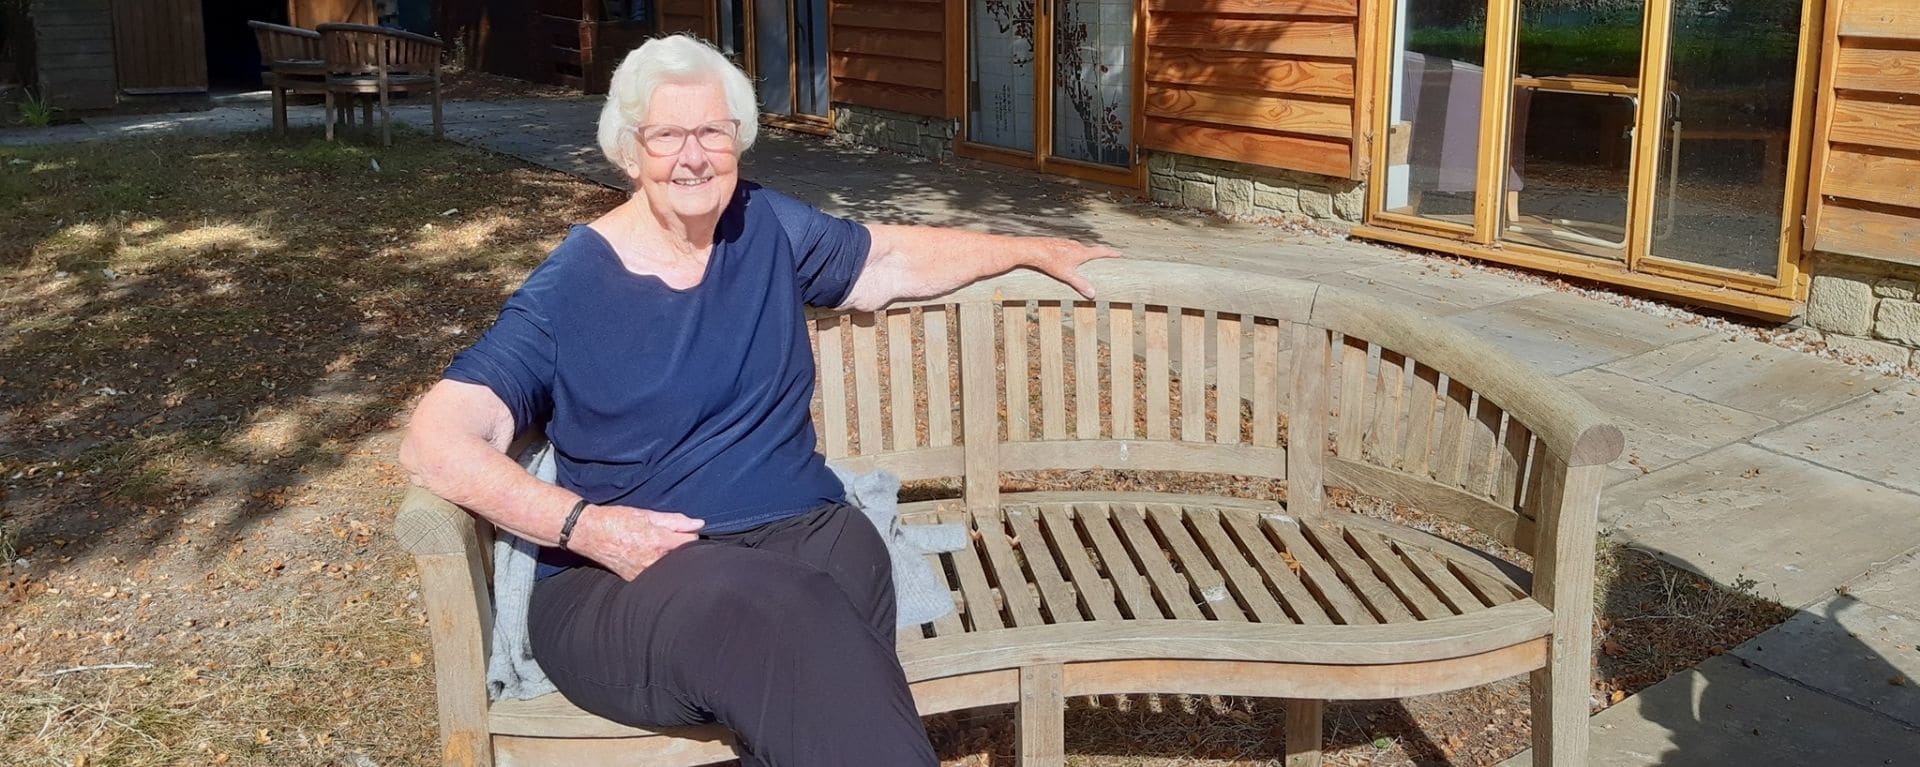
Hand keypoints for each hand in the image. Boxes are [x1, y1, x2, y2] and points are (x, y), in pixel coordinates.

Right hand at [567, 504, 704, 580]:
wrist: (590, 533)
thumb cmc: (617, 520)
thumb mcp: (647, 515)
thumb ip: (675, 521)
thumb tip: (699, 524)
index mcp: (658, 542)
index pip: (691, 542)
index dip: (691, 535)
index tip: (684, 532)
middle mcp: (653, 561)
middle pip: (682, 557)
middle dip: (681, 548)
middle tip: (668, 539)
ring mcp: (643, 573)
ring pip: (669, 568)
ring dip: (669, 559)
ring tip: (655, 547)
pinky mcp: (635, 580)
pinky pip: (655, 575)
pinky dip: (656, 566)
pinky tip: (646, 557)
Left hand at [1032, 238, 1120, 298]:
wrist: (1032, 249)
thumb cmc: (1049, 261)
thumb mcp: (1067, 275)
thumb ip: (1080, 284)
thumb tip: (1093, 294)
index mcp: (1081, 252)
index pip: (1101, 251)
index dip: (1111, 253)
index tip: (1119, 253)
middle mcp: (1075, 245)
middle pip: (1090, 249)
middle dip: (1098, 253)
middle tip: (1106, 256)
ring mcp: (1066, 243)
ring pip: (1078, 248)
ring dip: (1084, 253)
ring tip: (1087, 259)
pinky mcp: (1057, 243)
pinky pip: (1068, 248)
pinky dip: (1072, 253)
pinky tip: (1066, 258)